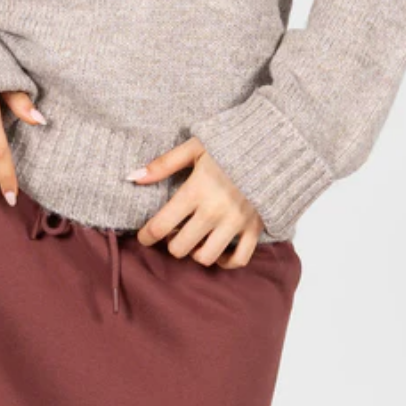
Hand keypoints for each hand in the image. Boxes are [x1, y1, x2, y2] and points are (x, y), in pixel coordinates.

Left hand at [129, 136, 264, 268]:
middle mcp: (214, 211)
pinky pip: (238, 260)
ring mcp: (235, 223)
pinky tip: (217, 249)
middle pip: (180, 247)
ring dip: (195, 252)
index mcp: (195, 191)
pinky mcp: (254, 229)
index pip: (161, 225)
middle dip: (171, 242)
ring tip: (194, 238)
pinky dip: (225, 261)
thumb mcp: (193, 148)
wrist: (272, 145)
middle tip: (172, 231)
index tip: (144, 235)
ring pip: (206, 257)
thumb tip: (132, 177)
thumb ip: (163, 164)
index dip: (146, 235)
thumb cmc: (228, 144)